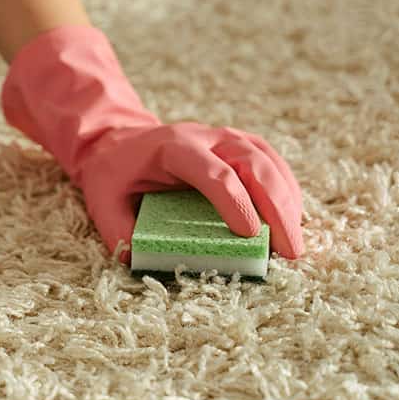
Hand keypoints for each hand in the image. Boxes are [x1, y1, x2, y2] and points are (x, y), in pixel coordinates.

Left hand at [1, 24, 303, 262]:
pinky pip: (272, 164)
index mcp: (174, 147)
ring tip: (295, 244)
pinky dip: (287, 192)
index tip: (251, 236)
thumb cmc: (114, 175)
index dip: (235, 203)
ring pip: (269, 162)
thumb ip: (120, 232)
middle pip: (253, 164)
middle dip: (275, 208)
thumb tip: (141, 262)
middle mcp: (206, 137)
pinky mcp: (241, 146)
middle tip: (290, 252)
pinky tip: (293, 221)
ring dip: (287, 202)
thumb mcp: (103, 201)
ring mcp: (227, 138)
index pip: (214, 174)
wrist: (118, 142)